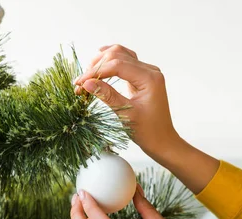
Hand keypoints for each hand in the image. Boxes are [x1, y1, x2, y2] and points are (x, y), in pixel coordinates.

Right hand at [74, 44, 181, 160]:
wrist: (161, 140)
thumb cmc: (148, 131)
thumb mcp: (126, 114)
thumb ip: (107, 95)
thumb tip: (87, 83)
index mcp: (150, 78)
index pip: (117, 65)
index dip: (96, 72)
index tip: (80, 83)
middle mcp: (150, 71)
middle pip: (118, 55)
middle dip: (97, 66)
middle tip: (80, 82)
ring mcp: (147, 72)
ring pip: (121, 54)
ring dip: (102, 62)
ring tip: (87, 75)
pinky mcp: (142, 77)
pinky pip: (125, 62)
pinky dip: (110, 62)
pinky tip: (98, 64)